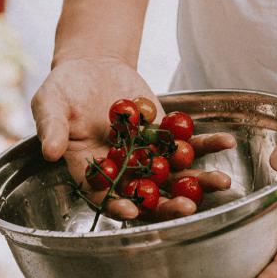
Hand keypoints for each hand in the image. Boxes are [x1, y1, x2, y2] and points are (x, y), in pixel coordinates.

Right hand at [31, 56, 234, 221]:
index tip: (133, 210)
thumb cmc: (63, 89)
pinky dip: (207, 144)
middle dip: (168, 204)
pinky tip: (226, 142)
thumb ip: (52, 127)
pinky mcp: (165, 134)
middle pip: (147, 195)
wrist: (91, 67)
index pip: (103, 195)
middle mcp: (121, 169)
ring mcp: (146, 154)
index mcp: (89, 170)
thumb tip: (50, 152)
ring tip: (222, 183)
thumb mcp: (50, 104)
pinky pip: (189, 143)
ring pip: (175, 175)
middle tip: (188, 209)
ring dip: (199, 181)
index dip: (117, 204)